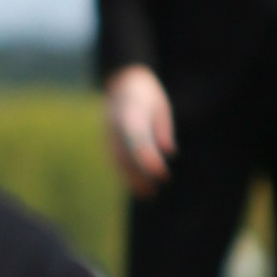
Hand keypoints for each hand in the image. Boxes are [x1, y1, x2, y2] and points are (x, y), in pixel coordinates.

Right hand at [105, 64, 177, 197]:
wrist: (123, 81)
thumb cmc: (147, 94)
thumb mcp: (160, 106)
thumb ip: (162, 128)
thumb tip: (169, 152)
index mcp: (129, 111)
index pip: (138, 140)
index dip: (148, 158)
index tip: (160, 173)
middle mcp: (115, 124)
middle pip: (125, 154)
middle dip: (140, 175)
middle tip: (154, 191)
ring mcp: (108, 133)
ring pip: (118, 160)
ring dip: (132, 180)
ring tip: (148, 195)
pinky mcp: (107, 140)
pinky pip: (115, 160)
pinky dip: (126, 175)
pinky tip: (139, 187)